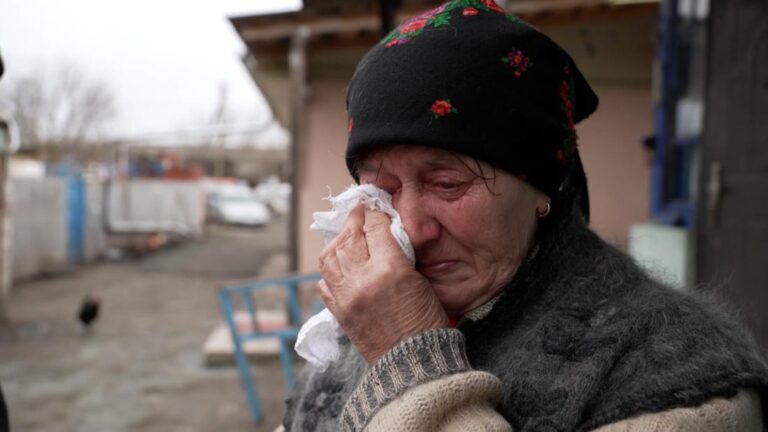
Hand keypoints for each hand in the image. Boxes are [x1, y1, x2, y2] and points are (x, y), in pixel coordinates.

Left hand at [318, 203, 448, 363]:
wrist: (414, 364)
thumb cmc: (427, 323)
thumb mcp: (422, 281)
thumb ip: (400, 254)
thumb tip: (386, 234)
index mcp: (389, 269)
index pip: (375, 227)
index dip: (375, 214)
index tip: (375, 207)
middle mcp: (362, 280)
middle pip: (349, 237)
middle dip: (354, 220)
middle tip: (358, 210)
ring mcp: (346, 297)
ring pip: (329, 256)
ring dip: (337, 241)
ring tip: (346, 234)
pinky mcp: (338, 312)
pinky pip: (324, 282)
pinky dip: (330, 270)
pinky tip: (339, 265)